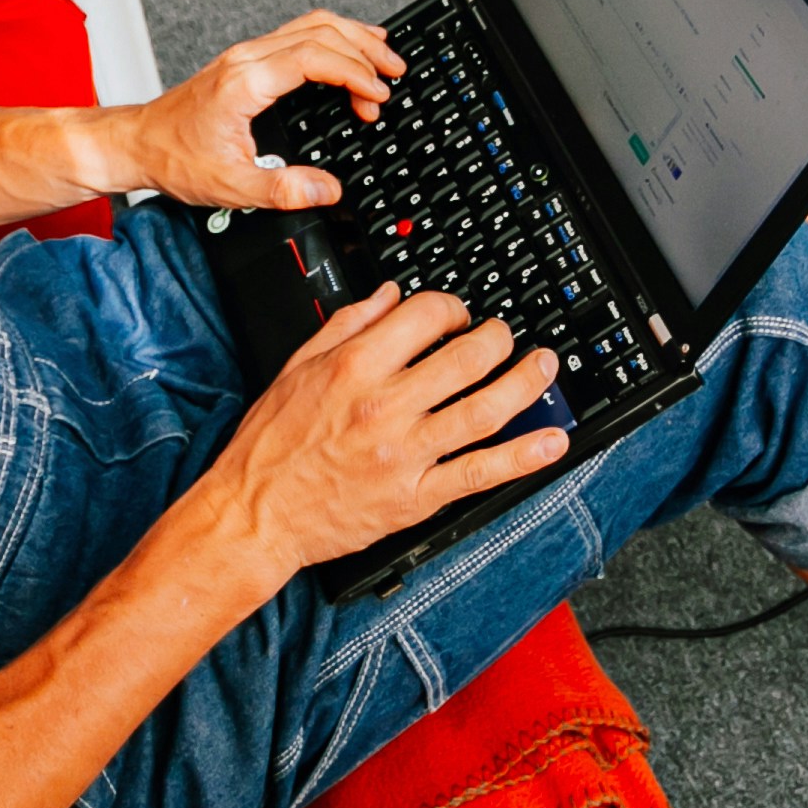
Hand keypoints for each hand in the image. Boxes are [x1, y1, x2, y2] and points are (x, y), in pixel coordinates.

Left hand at [114, 11, 399, 209]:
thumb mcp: (230, 186)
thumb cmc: (174, 158)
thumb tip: (327, 190)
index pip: (314, 56)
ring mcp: (246, 54)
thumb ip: (282, 190)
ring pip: (310, 25)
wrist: (137, 144)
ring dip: (351, 37)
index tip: (376, 95)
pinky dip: (332, 40)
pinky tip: (348, 51)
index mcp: (246, 80)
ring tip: (384, 57)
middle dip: (364, 49)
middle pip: (320, 30)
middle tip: (395, 73)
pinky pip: (298, 34)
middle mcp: (247, 58)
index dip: (354, 71)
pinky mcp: (247, 60)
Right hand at [200, 284, 569, 576]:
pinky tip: (552, 440)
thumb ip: (349, 323)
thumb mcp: (298, 366)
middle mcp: (386, 406)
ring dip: (526, 383)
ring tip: (545, 367)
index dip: (452, 308)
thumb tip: (391, 293)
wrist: (254, 513)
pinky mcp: (416, 496)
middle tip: (506, 337)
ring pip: (485, 410)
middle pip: (467, 357)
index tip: (457, 316)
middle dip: (498, 338)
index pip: (426, 316)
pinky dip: (523, 456)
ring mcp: (406, 453)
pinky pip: (480, 472)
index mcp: (356, 366)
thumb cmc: (270, 444)